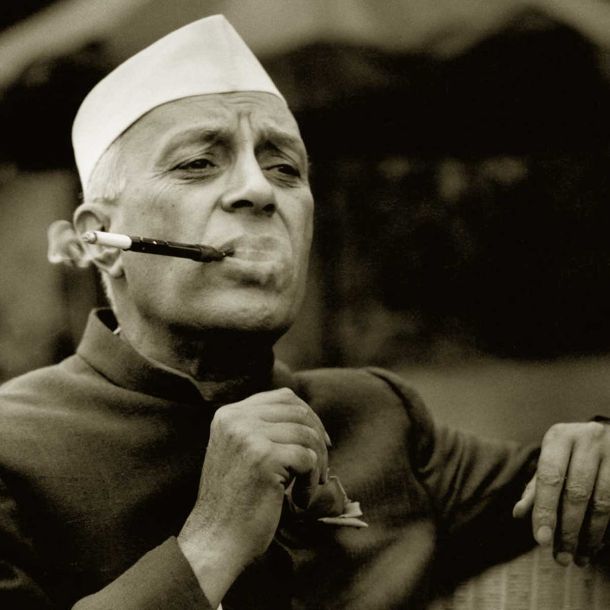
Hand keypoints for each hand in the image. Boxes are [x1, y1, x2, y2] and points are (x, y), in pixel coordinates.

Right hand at [177, 388, 329, 603]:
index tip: (321, 442)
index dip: (308, 417)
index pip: (283, 397)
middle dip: (319, 438)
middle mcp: (236, 419)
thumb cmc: (235, 501)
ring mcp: (248, 436)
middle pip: (298, 412)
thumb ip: (263, 428)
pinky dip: (312, 481)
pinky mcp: (263, 458)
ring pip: (307, 434)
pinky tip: (300, 499)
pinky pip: (308, 458)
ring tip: (308, 488)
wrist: (216, 540)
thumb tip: (309, 418)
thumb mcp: (241, 452)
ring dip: (318, 464)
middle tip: (322, 468)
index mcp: (229, 414)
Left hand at [513, 421, 609, 566]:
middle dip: (568, 530)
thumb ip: (536, 487)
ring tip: (579, 558)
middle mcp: (588, 439)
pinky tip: (595, 546)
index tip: (542, 541)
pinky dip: (605, 530)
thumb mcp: (550, 462)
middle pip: (577, 493)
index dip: (545, 510)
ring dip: (589, 536)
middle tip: (560, 558)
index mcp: (560, 436)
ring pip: (602, 503)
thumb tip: (518, 513)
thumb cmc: (571, 454)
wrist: (609, 435)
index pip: (550, 478)